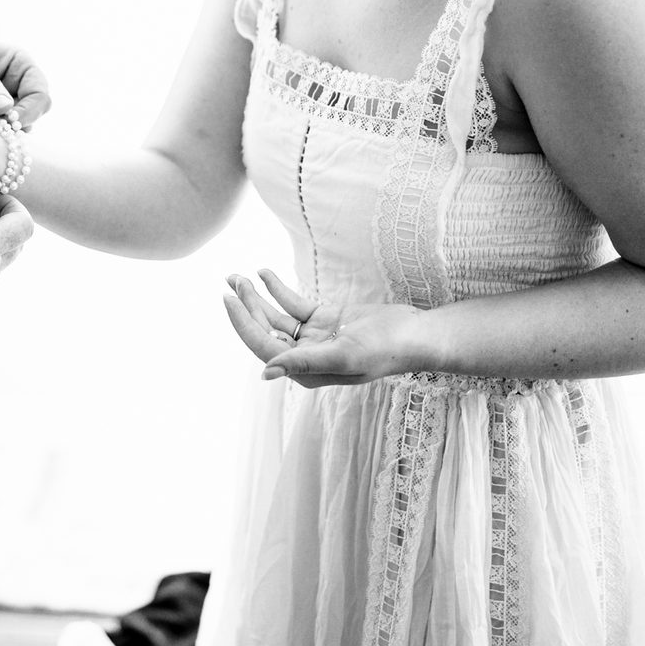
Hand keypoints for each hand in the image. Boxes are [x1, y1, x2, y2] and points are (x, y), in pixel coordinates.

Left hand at [0, 30, 51, 128]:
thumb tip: (7, 108)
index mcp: (22, 64)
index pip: (40, 93)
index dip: (30, 109)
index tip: (10, 119)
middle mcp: (21, 83)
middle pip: (36, 111)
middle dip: (20, 122)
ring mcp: (10, 101)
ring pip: (22, 123)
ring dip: (8, 130)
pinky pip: (5, 130)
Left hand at [222, 269, 428, 387]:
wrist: (415, 334)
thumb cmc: (385, 350)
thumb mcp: (344, 355)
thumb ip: (303, 362)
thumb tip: (264, 372)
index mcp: (306, 373)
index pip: (264, 347)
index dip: (243, 324)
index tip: (228, 300)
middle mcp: (306, 358)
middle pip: (266, 330)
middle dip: (247, 306)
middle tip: (232, 280)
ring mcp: (315, 338)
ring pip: (277, 316)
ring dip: (257, 297)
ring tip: (238, 276)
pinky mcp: (325, 320)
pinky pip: (295, 304)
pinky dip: (279, 289)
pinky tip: (264, 272)